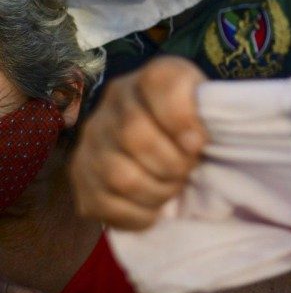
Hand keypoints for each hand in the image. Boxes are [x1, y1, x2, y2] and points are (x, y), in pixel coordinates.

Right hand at [69, 57, 207, 230]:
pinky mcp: (79, 175)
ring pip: (119, 176)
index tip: (198, 143)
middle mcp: (112, 102)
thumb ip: (210, 112)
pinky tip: (153, 209)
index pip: (159, 83)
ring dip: (156, 192)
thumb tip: (192, 141)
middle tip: (187, 171)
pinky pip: (104, 205)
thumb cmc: (194, 126)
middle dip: (172, 163)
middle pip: (135, 136)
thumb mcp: (210, 108)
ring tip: (171, 188)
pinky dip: (137, 215)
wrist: (162, 140)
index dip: (182, 119)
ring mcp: (91, 139)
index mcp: (152, 78)